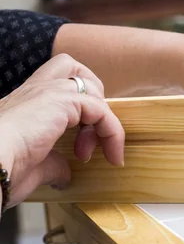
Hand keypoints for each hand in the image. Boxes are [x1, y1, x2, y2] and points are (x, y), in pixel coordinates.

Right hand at [0, 54, 124, 208]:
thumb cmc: (2, 170)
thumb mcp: (35, 166)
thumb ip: (54, 163)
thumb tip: (64, 173)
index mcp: (25, 103)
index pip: (58, 86)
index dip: (81, 115)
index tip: (82, 152)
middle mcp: (34, 90)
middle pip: (73, 69)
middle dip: (93, 98)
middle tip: (92, 135)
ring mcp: (47, 90)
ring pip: (90, 86)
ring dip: (104, 121)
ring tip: (94, 153)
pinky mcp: (61, 99)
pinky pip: (102, 110)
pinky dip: (113, 132)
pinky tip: (111, 155)